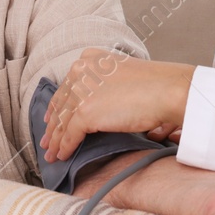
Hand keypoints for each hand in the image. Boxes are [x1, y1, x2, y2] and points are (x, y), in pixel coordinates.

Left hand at [41, 49, 194, 162]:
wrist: (167, 90)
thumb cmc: (156, 85)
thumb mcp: (122, 75)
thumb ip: (104, 85)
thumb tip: (95, 107)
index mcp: (90, 58)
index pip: (68, 86)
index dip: (58, 106)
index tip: (52, 118)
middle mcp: (81, 71)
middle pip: (61, 104)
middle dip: (52, 125)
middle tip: (47, 140)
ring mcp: (81, 91)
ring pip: (62, 121)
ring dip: (55, 140)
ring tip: (51, 154)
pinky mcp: (85, 112)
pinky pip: (69, 135)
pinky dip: (64, 148)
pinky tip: (62, 156)